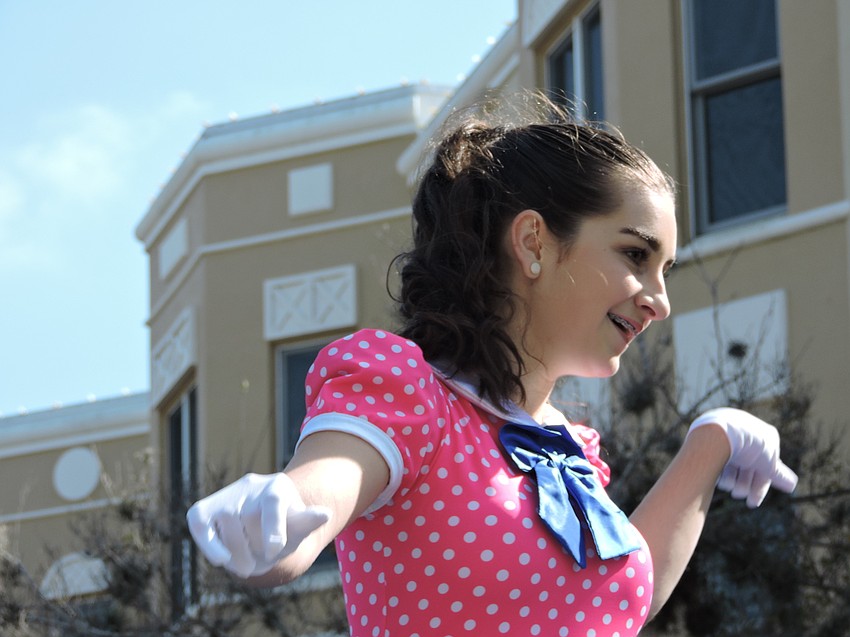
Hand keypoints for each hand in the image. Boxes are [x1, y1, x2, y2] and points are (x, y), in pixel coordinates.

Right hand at [186, 472, 330, 577]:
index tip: (275, 550)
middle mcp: (251, 485)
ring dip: (237, 552)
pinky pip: (199, 522)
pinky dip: (208, 544)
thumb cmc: (285, 530)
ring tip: (247, 567)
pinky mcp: (205, 509)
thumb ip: (307, 522)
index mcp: (278, 486)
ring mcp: (227, 496)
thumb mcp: (299, 528)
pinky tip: (222, 561)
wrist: (264, 531)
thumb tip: (324, 514)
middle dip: (256, 546)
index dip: (273, 526)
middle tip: (263, 562)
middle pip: (250, 516)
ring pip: (227, 520)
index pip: (273, 501)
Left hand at [688, 408, 797, 507]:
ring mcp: (728, 435)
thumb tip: (791, 485)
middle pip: (747, 467)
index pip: (765, 467)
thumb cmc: (751, 447)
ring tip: (728, 486)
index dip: (759, 486)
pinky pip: (716, 459)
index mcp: (764, 436)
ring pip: (730, 465)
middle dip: (744, 485)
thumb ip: (779, 474)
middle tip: (737, 495)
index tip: (752, 503)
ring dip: (731, 479)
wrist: (721, 432)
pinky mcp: (710, 438)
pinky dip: (718, 471)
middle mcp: (746, 434)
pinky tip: (718, 478)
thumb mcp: (768, 464)